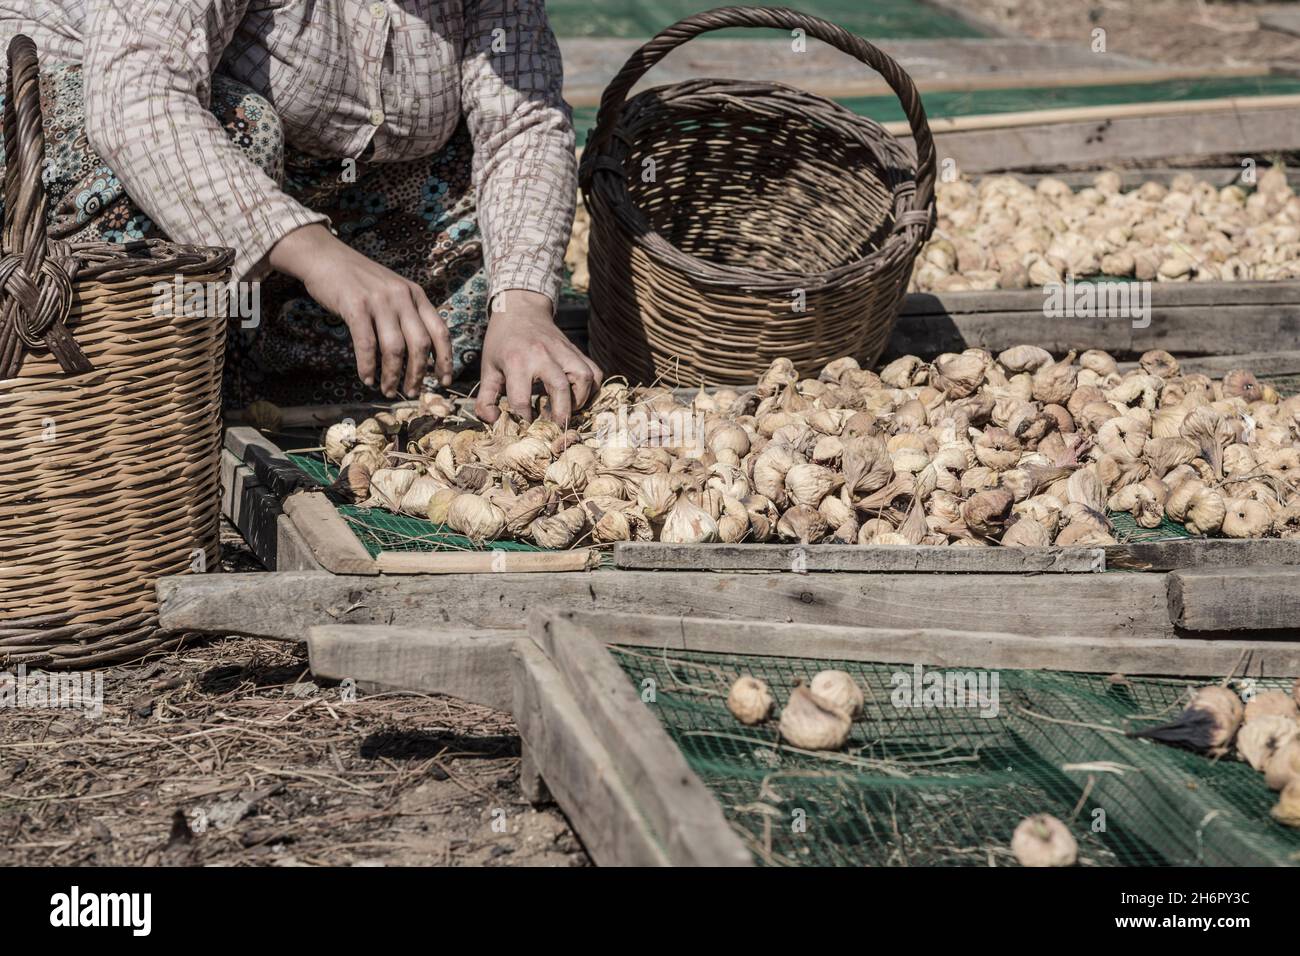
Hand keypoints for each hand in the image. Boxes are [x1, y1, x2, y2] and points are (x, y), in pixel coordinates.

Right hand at [269, 224, 452, 396]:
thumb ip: (407, 315)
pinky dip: (368, 366)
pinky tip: (367, 379)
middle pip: (420, 344)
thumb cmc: (359, 280)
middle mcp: (402, 297)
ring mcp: (379, 301)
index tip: (444, 382)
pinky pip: (367, 344)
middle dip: (418, 374)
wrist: (325, 256)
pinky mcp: (356, 306)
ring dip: (393, 375)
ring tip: (388, 391)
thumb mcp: (393, 291)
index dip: (445, 360)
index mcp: (416, 295)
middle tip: (413, 393)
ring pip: (394, 348)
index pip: (440, 331)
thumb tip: (418, 355)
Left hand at [475, 290, 601, 425]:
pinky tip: (580, 395)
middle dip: (560, 414)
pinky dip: (592, 387)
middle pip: (560, 389)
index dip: (524, 419)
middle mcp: (543, 355)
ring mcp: (563, 351)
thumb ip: (486, 398)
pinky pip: (594, 370)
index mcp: (516, 362)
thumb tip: (493, 421)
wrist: (520, 309)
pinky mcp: (575, 350)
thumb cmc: (502, 342)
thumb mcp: (488, 368)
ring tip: (568, 409)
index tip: (525, 425)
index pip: (522, 399)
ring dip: (580, 400)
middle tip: (554, 427)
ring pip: (584, 378)